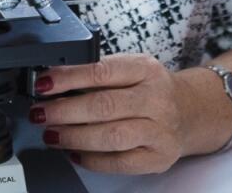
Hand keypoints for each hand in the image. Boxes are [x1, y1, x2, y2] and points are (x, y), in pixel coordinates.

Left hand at [30, 54, 186, 174]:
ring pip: (111, 136)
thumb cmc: (151, 89)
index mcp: (145, 69)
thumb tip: (54, 81)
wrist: (189, 112)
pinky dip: (92, 160)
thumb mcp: (131, 69)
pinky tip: (74, 153)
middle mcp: (156, 99)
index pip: (102, 71)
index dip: (68, 78)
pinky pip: (120, 162)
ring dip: (74, 136)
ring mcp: (160, 130)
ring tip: (52, 134)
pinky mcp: (158, 158)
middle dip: (64, 111)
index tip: (44, 84)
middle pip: (104, 106)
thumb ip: (98, 73)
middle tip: (41, 113)